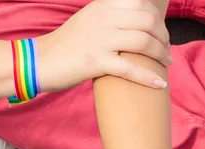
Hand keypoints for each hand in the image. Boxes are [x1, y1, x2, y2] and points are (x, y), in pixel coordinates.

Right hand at [39, 0, 170, 90]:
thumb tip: (132, 20)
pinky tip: (159, 85)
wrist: (39, 62)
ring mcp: (100, 40)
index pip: (141, 3)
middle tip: (166, 50)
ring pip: (144, 42)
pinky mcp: (95, 62)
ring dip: (161, 54)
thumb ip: (109, 16)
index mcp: (103, 6)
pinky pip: (130, 69)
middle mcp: (103, 18)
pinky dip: (149, 78)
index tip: (160, 31)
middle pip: (148, 21)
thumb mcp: (88, 20)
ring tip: (166, 63)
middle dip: (164, 36)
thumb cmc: (64, 45)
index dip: (157, 17)